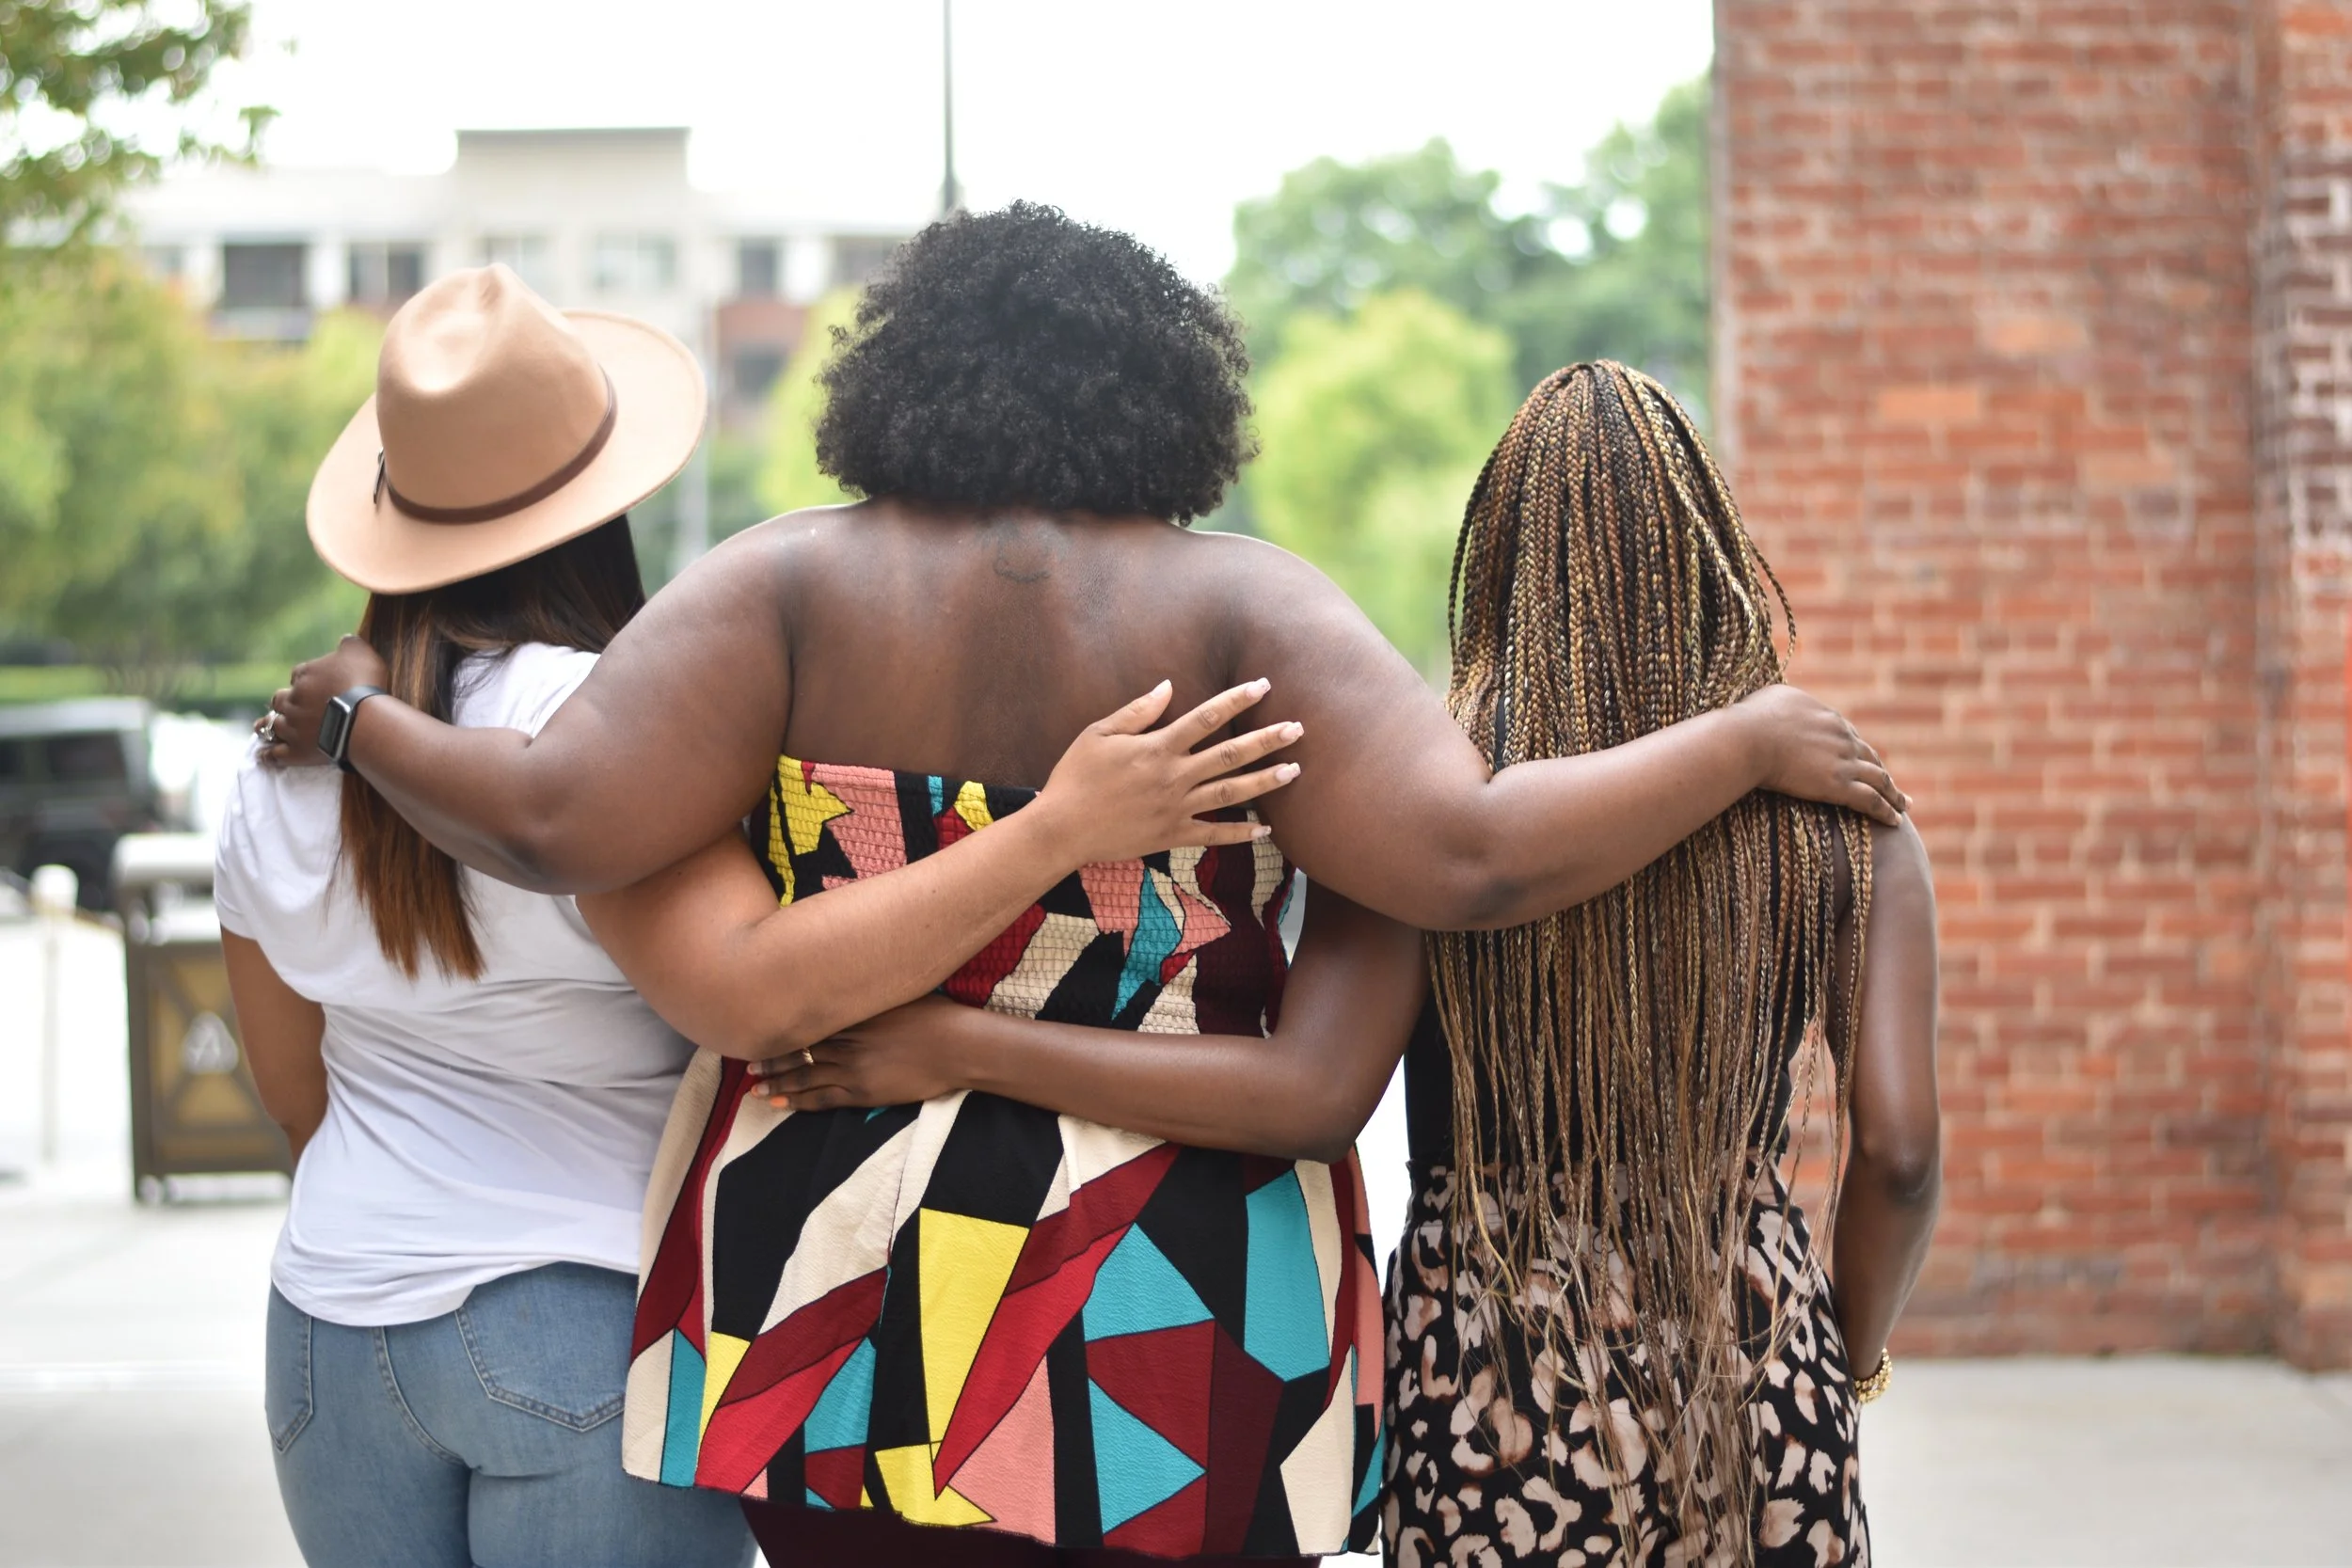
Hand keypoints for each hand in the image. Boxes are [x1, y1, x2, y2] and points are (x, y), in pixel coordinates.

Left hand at [257, 635, 390, 768]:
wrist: (364, 720)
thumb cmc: (363, 684)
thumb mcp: (361, 653)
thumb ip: (350, 644)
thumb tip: (345, 640)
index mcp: (304, 675)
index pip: (298, 674)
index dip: (305, 680)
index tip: (315, 685)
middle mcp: (292, 700)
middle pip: (280, 700)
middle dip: (284, 702)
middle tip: (291, 707)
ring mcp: (292, 727)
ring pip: (272, 725)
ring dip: (268, 726)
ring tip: (264, 728)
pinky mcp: (296, 751)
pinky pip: (276, 754)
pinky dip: (268, 755)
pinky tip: (263, 756)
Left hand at [750, 996, 971, 1111]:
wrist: (959, 1046)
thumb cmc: (936, 1016)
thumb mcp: (899, 994)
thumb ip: (872, 994)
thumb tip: (855, 985)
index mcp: (853, 1013)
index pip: (806, 1021)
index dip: (781, 1029)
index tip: (760, 1028)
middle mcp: (846, 1039)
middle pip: (797, 1048)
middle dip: (770, 1058)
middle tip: (745, 1064)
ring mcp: (852, 1068)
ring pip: (802, 1075)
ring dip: (776, 1082)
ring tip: (753, 1088)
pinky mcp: (862, 1092)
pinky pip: (821, 1099)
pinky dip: (797, 1100)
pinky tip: (778, 1103)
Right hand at [1026, 679, 1302, 865]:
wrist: (1062, 829)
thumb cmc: (1075, 777)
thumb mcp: (1098, 734)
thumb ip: (1137, 711)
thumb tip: (1169, 686)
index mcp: (1158, 748)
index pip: (1207, 717)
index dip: (1237, 700)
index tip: (1263, 685)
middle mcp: (1174, 777)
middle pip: (1230, 755)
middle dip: (1267, 740)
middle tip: (1298, 729)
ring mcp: (1176, 808)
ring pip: (1231, 793)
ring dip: (1265, 781)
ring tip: (1294, 770)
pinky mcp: (1173, 835)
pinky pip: (1214, 835)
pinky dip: (1241, 833)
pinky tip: (1267, 829)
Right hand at [1737, 684, 1908, 825]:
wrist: (1748, 739)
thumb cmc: (1749, 721)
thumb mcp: (1772, 700)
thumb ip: (1787, 706)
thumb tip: (1783, 708)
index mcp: (1827, 718)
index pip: (1848, 736)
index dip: (1856, 751)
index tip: (1861, 761)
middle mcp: (1842, 737)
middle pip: (1869, 756)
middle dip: (1882, 772)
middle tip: (1892, 786)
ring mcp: (1843, 761)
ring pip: (1879, 779)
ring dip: (1893, 794)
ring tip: (1902, 806)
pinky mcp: (1839, 785)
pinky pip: (1871, 800)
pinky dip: (1886, 811)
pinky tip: (1894, 821)